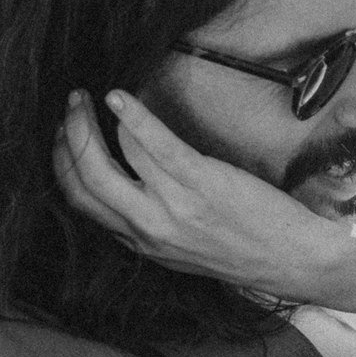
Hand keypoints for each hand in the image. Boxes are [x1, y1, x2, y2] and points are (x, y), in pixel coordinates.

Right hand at [53, 89, 336, 300]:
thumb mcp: (183, 251)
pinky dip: (132, 116)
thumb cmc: (246, 251)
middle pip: (86, 179)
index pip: (82, 202)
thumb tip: (127, 192)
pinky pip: (154, 143)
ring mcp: (174, 205)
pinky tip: (120, 96)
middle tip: (71, 104)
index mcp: (141, 242)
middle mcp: (149, 226)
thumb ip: (150, 226)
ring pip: (114, 155)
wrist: (292, 260)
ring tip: (100, 97)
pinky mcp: (201, 182)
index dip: (64, 164)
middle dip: (69, 135)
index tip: (62, 137)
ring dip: (97, 119)